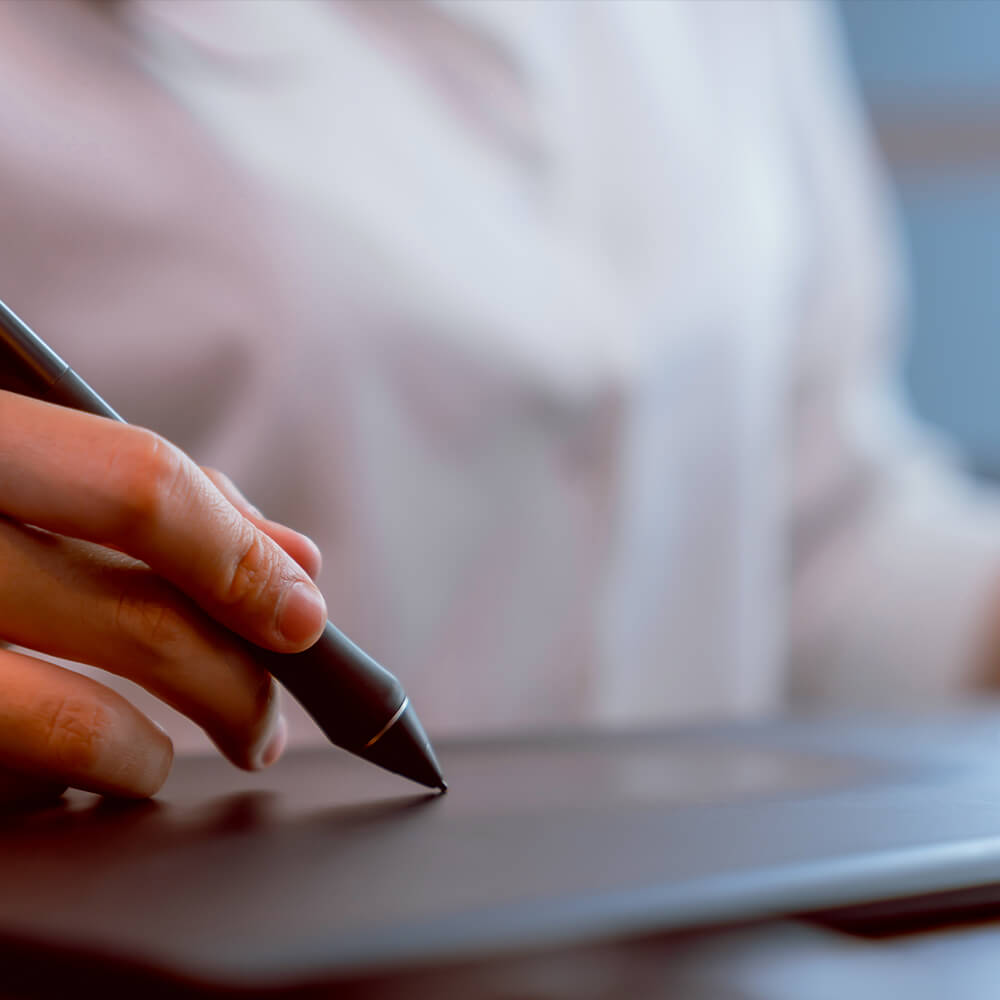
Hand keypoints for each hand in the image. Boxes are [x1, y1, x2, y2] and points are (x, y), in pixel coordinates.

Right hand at [0, 390, 327, 803]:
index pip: (138, 485)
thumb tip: (293, 559)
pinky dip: (71, 780)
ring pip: (66, 720)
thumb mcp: (14, 453)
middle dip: (234, 677)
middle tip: (272, 711)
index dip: (239, 555)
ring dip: (158, 750)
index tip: (305, 613)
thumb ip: (139, 494)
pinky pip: (4, 767)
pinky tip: (94, 776)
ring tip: (189, 754)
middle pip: (133, 615)